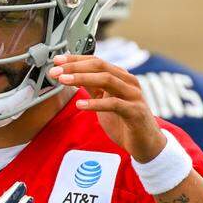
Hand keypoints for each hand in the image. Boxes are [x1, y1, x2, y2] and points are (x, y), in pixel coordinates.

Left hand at [48, 54, 166, 162]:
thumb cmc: (124, 121)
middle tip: (56, 71)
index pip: (96, 61)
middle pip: (100, 66)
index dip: (76, 59)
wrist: (146, 143)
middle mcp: (128, 82)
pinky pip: (114, 104)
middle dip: (75, 67)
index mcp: (120, 77)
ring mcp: (133, 96)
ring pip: (107, 80)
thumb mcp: (104, 100)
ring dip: (82, 78)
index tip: (57, 60)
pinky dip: (95, 104)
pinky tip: (80, 105)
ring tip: (64, 81)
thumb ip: (92, 87)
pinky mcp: (135, 112)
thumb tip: (72, 74)